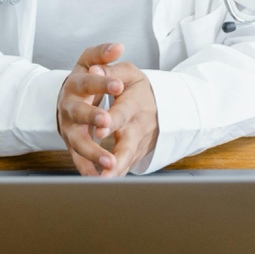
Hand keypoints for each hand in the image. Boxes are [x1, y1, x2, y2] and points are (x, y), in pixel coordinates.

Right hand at [57, 43, 124, 175]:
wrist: (66, 98)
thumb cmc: (82, 79)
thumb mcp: (89, 62)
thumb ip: (102, 54)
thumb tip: (118, 47)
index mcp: (74, 84)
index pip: (87, 81)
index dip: (101, 83)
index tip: (118, 85)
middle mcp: (68, 106)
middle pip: (77, 112)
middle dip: (91, 117)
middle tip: (107, 121)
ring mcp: (68, 127)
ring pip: (76, 140)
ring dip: (92, 151)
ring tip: (110, 160)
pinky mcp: (70, 144)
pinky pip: (77, 159)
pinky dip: (87, 170)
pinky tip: (98, 179)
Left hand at [90, 61, 157, 176]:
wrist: (159, 104)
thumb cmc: (137, 87)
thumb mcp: (128, 72)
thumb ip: (110, 68)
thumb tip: (95, 69)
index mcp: (134, 102)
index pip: (122, 112)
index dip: (112, 120)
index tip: (100, 128)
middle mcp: (136, 126)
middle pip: (128, 143)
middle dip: (117, 155)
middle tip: (107, 165)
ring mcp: (137, 143)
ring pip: (127, 160)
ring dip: (116, 172)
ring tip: (102, 183)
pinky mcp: (135, 154)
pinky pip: (125, 167)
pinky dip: (115, 176)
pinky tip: (101, 184)